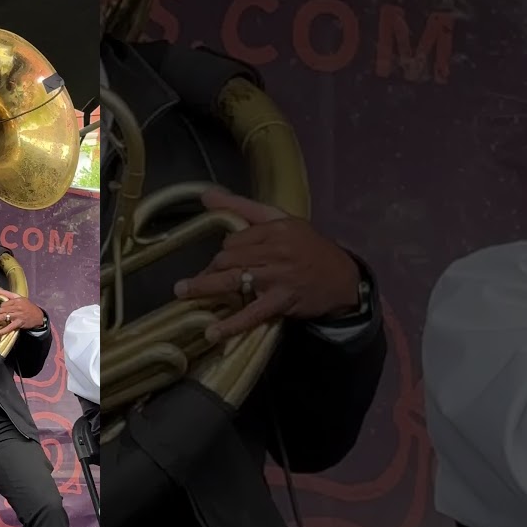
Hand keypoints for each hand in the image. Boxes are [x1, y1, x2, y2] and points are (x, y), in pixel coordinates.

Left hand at [0, 288, 45, 334]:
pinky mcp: (19, 323)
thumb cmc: (28, 307)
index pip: (4, 303)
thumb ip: (6, 293)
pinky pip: (10, 327)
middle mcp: (17, 307)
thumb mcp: (19, 298)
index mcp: (17, 300)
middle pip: (2, 309)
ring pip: (4, 316)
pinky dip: (3, 330)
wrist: (38, 316)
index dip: (0, 308)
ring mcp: (18, 315)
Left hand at [174, 188, 361, 341]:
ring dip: (204, 287)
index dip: (222, 253)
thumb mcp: (282, 220)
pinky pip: (252, 312)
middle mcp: (276, 249)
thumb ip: (243, 208)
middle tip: (197, 282)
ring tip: (183, 292)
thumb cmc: (309, 249)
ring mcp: (279, 275)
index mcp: (275, 228)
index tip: (218, 264)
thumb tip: (207, 195)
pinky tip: (214, 331)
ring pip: (233, 279)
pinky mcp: (283, 300)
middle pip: (228, 258)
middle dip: (211, 270)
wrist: (343, 279)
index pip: (234, 239)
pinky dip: (232, 324)